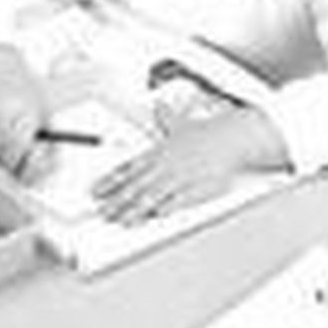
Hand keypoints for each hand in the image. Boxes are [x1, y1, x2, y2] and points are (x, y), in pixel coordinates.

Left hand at [91, 107, 284, 224]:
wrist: (231, 137)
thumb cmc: (207, 134)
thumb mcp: (181, 124)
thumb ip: (166, 118)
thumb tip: (159, 107)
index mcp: (157, 152)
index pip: (127, 168)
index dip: (109, 182)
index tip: (96, 192)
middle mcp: (164, 166)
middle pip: (135, 186)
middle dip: (117, 201)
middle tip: (103, 212)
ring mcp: (179, 178)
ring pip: (151, 196)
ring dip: (134, 209)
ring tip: (122, 220)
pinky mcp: (196, 189)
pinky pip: (177, 202)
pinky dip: (165, 209)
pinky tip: (154, 216)